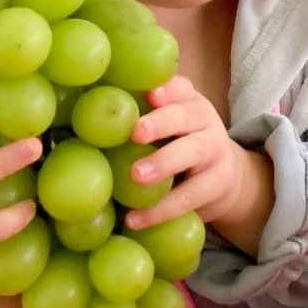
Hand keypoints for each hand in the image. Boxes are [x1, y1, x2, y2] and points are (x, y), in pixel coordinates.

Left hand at [124, 76, 245, 230]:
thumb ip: (139, 121)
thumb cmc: (179, 147)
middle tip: (136, 132)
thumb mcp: (169, 128)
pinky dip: (163, 208)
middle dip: (162, 122)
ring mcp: (216, 150)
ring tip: (137, 175)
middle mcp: (206, 121)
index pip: (182, 88)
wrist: (226, 178)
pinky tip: (135, 219)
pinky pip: (192, 195)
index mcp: (189, 102)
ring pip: (195, 151)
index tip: (149, 94)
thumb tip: (80, 123)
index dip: (167, 90)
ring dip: (165, 161)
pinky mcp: (219, 182)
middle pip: (188, 115)